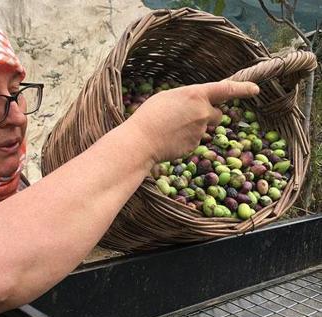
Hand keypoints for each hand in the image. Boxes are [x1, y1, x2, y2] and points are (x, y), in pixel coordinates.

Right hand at [124, 80, 259, 162]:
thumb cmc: (150, 115)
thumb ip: (187, 98)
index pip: (226, 89)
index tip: (255, 90)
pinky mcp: (195, 145)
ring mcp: (201, 131)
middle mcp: (203, 112)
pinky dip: (186, 140)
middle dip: (209, 116)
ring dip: (194, 128)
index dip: (243, 89)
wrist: (142, 141)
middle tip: (188, 118)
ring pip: (204, 128)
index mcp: (196, 94)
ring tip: (172, 129)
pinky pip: (195, 140)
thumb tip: (195, 104)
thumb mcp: (168, 97)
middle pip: (218, 114)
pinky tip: (171, 139)